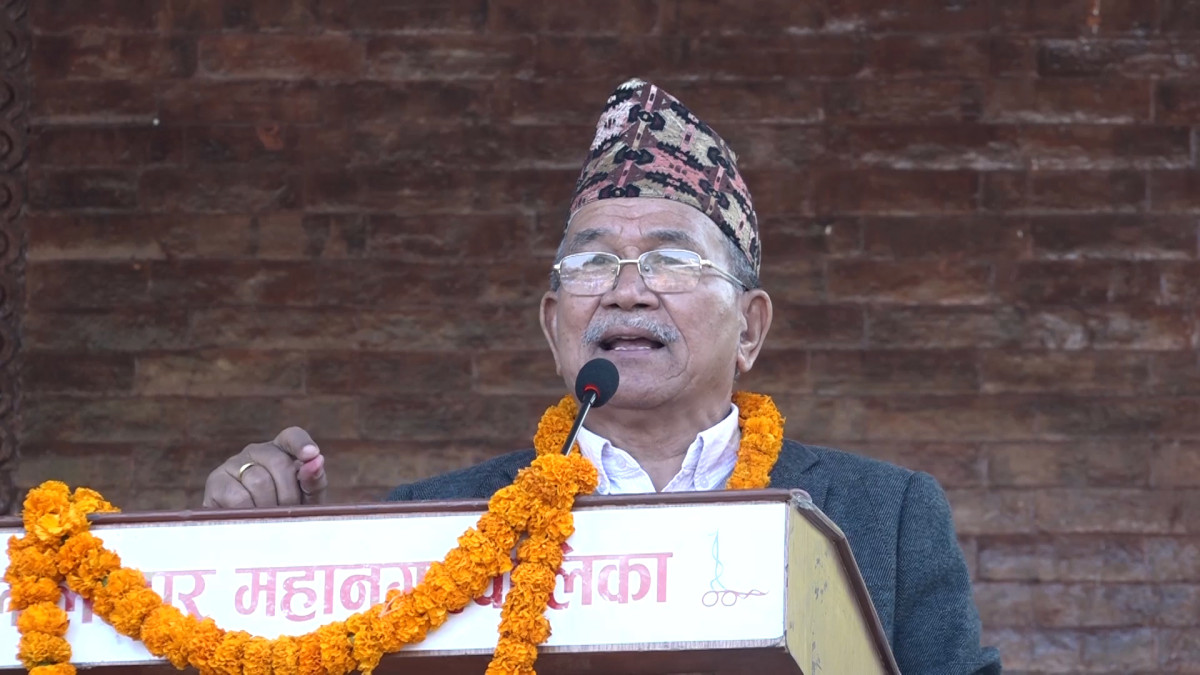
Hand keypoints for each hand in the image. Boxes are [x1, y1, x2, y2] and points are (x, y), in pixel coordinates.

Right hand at [202, 427, 327, 507]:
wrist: (252, 539)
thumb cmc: (284, 514)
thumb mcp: (306, 500)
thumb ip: (314, 480)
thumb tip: (317, 460)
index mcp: (282, 450)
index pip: (292, 436)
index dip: (302, 444)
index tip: (312, 454)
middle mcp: (257, 451)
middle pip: (279, 463)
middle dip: (289, 494)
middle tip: (287, 512)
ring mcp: (234, 464)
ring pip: (259, 481)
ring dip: (269, 506)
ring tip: (269, 518)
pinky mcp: (216, 481)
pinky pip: (238, 497)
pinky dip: (250, 512)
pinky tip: (251, 518)